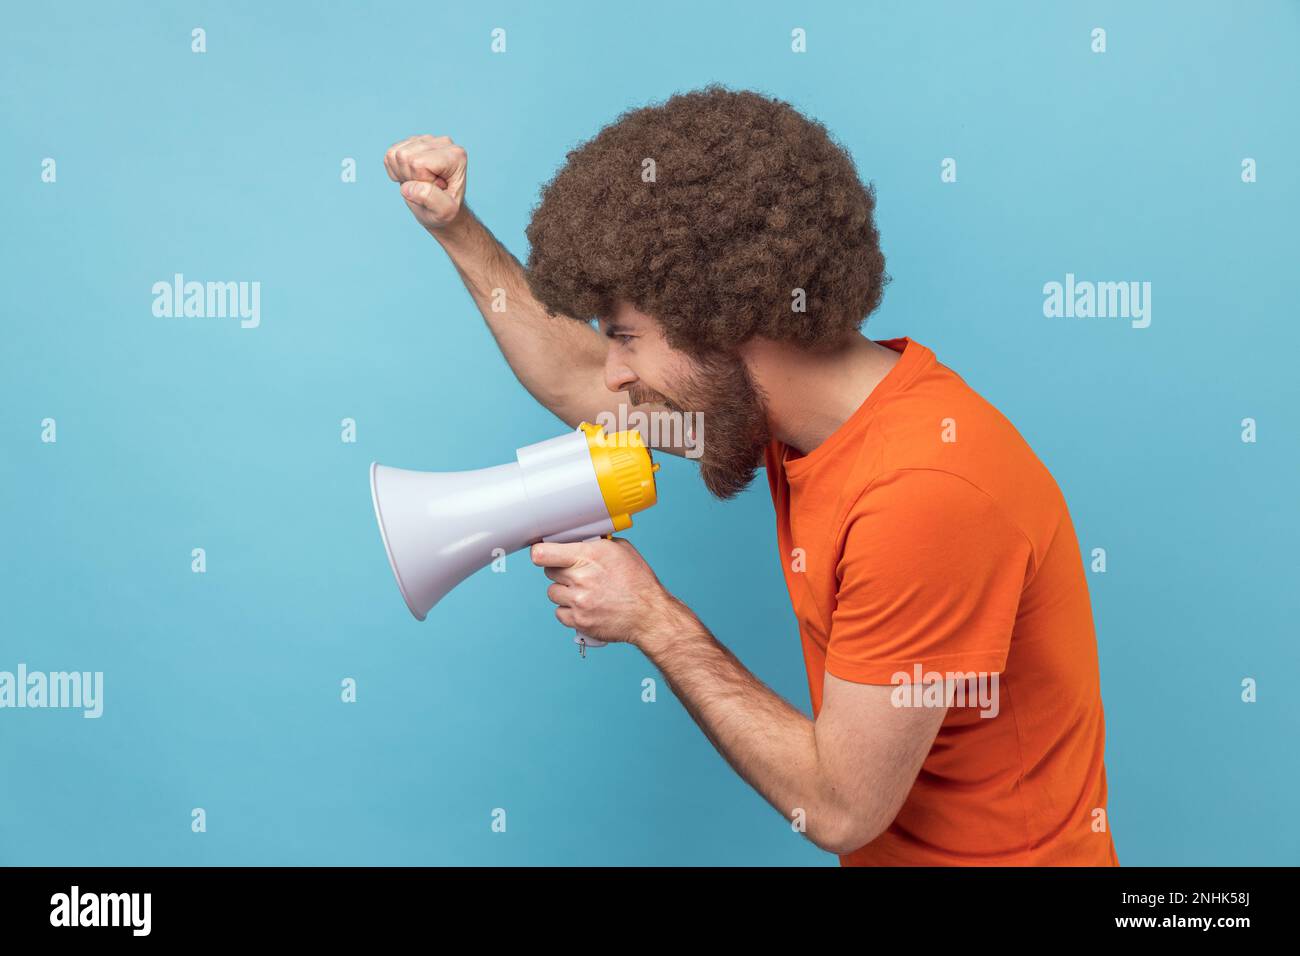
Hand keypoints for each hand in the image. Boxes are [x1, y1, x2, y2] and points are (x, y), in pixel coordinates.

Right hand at [383, 134, 467, 232]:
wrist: (441, 208)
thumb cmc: (445, 211)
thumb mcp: (444, 211)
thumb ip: (430, 198)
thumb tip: (408, 187)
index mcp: (455, 155)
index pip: (418, 163)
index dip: (419, 181)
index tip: (435, 189)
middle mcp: (443, 142)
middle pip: (404, 156)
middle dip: (409, 177)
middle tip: (425, 187)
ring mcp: (427, 139)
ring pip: (395, 154)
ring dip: (402, 174)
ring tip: (420, 183)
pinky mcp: (413, 142)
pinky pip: (390, 155)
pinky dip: (395, 171)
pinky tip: (412, 177)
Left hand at [530, 537, 677, 647]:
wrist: (649, 614)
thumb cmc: (638, 582)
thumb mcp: (621, 550)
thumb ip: (596, 544)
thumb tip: (578, 540)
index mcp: (589, 556)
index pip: (543, 554)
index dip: (539, 552)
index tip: (541, 553)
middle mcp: (580, 578)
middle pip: (548, 571)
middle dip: (560, 570)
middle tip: (576, 573)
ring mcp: (578, 601)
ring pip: (552, 592)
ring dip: (563, 591)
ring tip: (582, 591)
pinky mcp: (578, 620)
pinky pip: (559, 613)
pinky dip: (568, 610)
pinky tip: (584, 606)